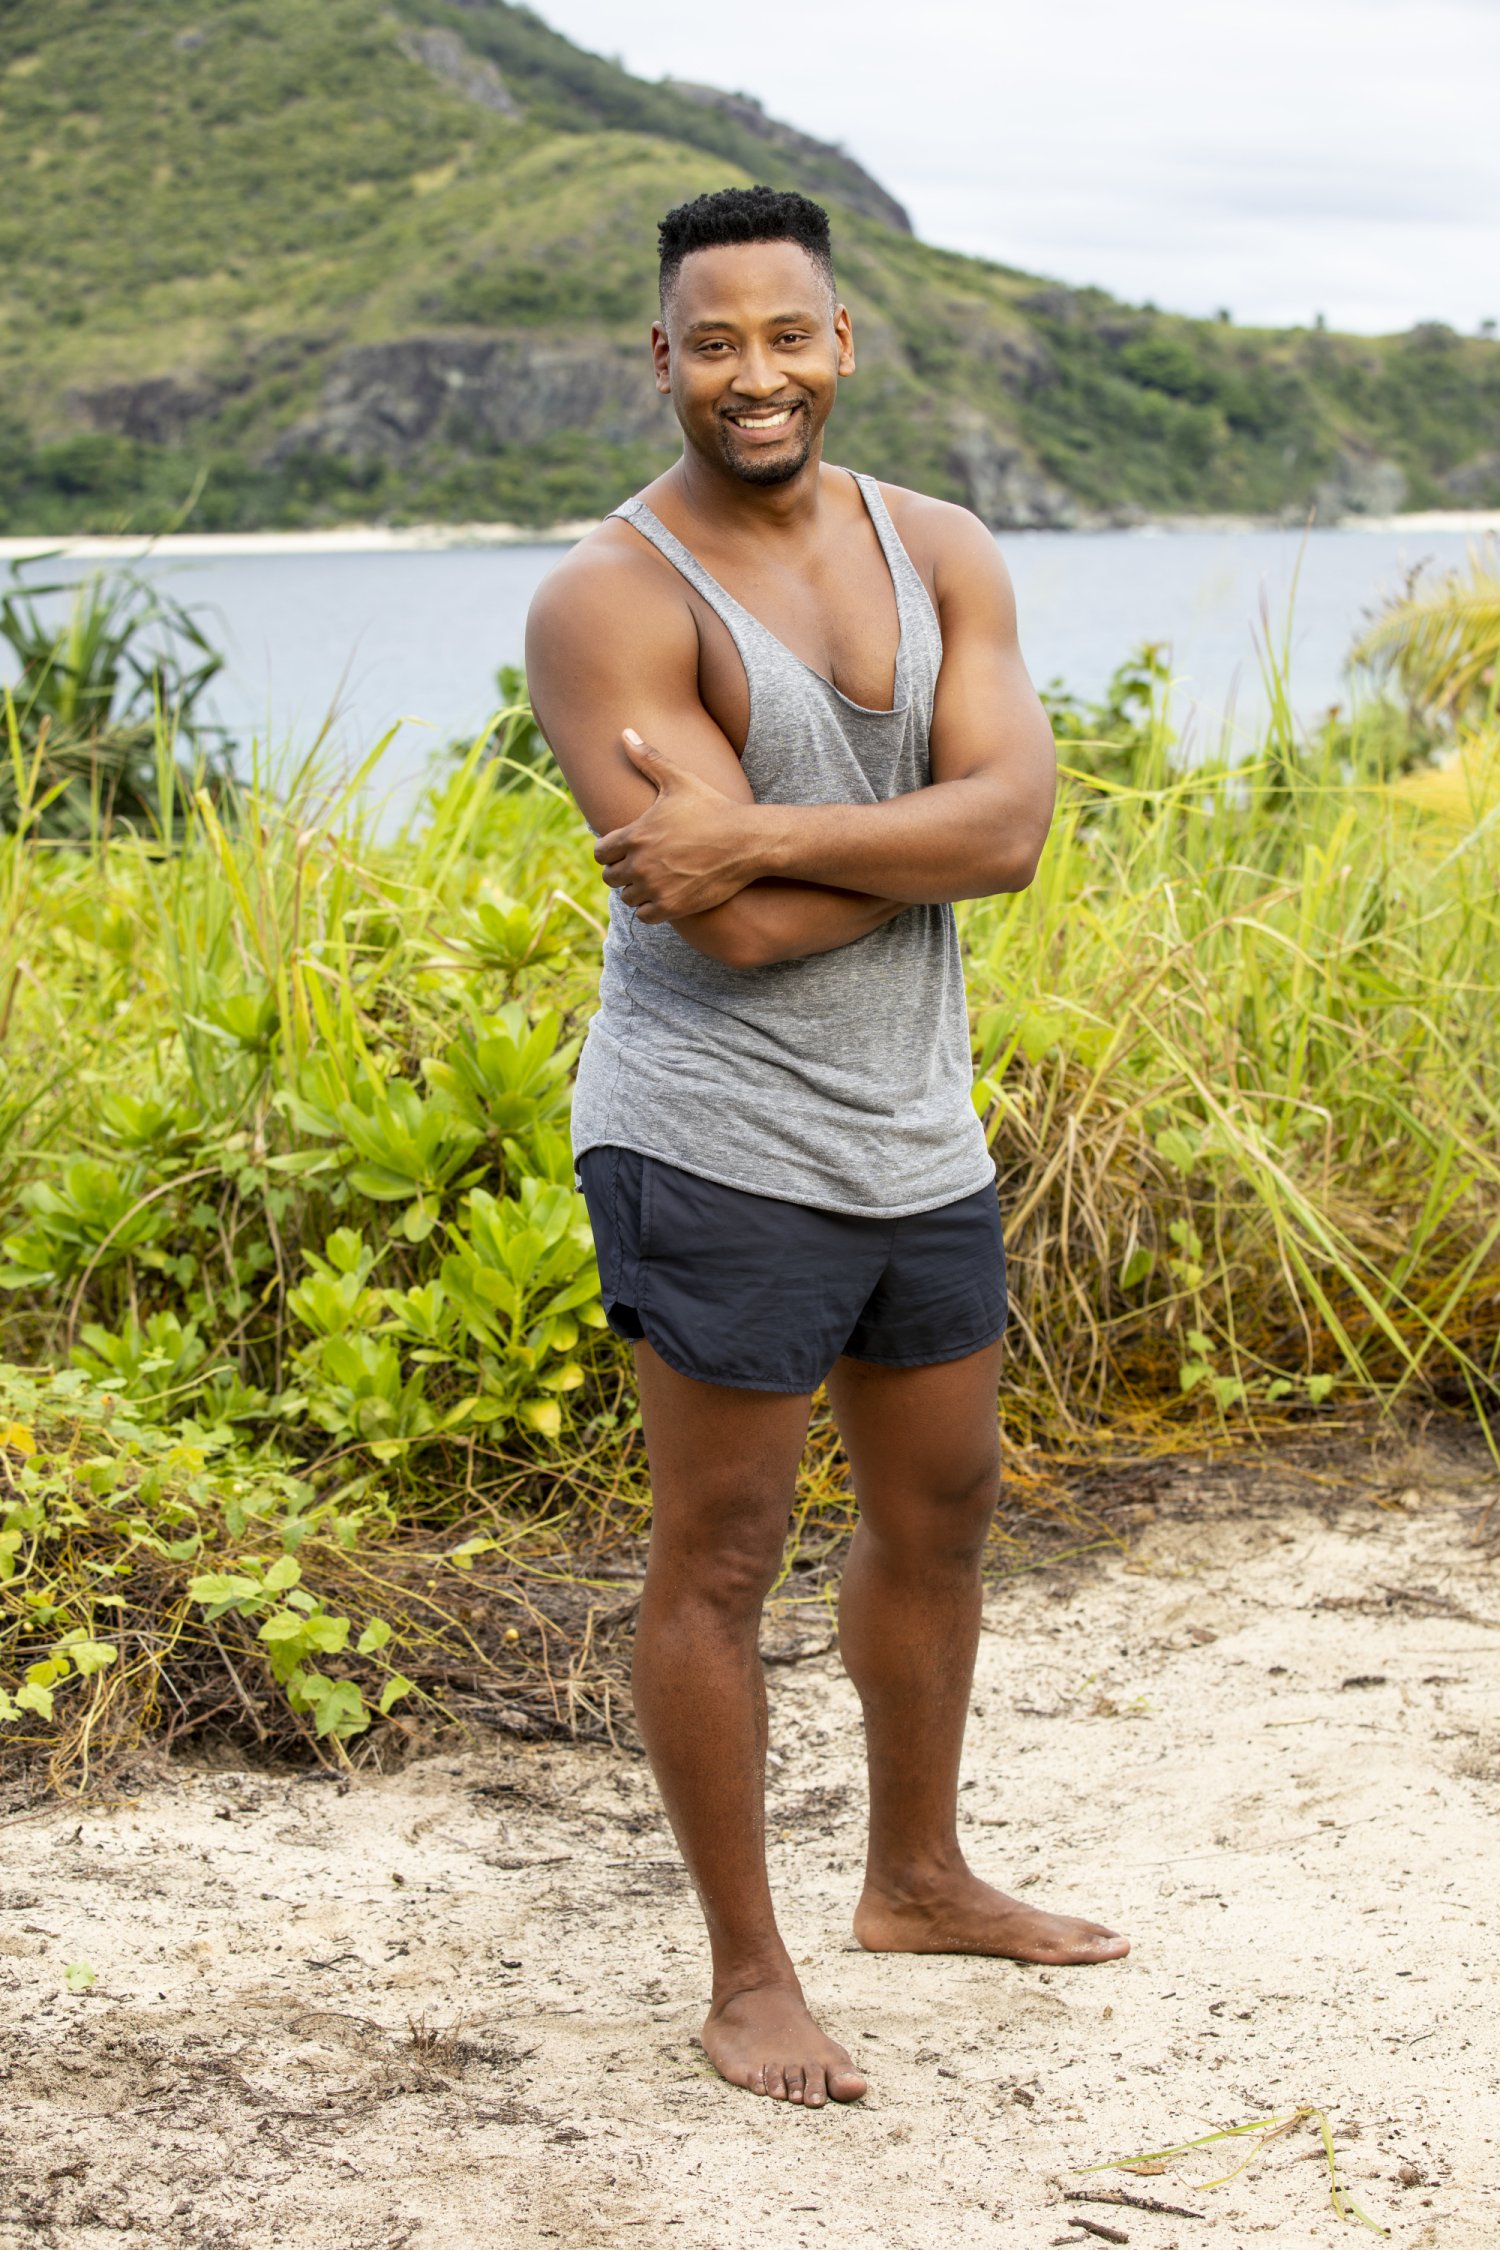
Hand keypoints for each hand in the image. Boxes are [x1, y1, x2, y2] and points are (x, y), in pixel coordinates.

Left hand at [594, 730, 762, 920]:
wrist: (747, 842)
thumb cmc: (713, 807)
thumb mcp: (679, 779)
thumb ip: (648, 758)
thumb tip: (625, 731)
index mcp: (635, 835)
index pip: (601, 853)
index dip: (611, 852)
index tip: (626, 850)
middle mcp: (640, 864)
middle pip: (611, 878)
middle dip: (623, 872)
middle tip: (643, 865)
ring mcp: (655, 887)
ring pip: (627, 898)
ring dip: (637, 891)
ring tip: (656, 880)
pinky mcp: (672, 907)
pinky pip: (645, 916)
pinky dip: (651, 909)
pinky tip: (666, 895)